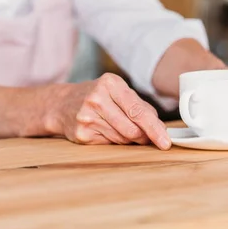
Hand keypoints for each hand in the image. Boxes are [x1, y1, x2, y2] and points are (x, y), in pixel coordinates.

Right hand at [49, 73, 171, 149]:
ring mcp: (87, 117)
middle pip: (132, 128)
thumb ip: (140, 106)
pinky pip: (109, 144)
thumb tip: (160, 128)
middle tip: (145, 136)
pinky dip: (114, 141)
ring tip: (119, 127)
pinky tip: (106, 130)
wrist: (62, 104)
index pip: (138, 111)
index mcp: (110, 83)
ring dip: (128, 139)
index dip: (154, 128)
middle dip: (143, 136)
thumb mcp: (118, 91)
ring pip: (122, 138)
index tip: (165, 141)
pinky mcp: (81, 133)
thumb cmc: (98, 97)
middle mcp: (97, 98)